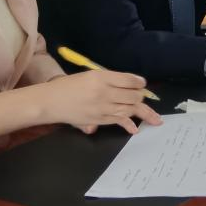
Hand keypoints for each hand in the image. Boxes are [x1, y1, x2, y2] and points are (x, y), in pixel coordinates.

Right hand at [42, 70, 161, 134]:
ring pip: (129, 109)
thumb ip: (110, 80)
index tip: (142, 83)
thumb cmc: (70, 86)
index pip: (128, 79)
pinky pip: (118, 121)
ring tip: (154, 118)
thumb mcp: (90, 76)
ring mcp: (102, 107)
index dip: (139, 82)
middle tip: (144, 98)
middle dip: (142, 97)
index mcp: (101, 77)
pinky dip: (129, 125)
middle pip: (132, 95)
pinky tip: (135, 128)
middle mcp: (104, 91)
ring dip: (142, 112)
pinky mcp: (98, 119)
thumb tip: (132, 85)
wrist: (51, 101)